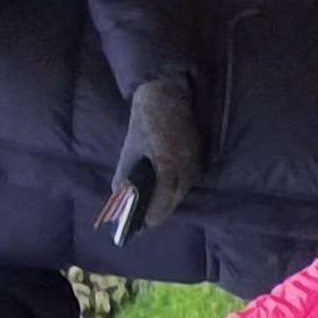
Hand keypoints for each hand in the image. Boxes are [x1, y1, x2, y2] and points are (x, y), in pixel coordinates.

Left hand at [108, 76, 203, 234]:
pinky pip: (187, 180)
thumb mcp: (131, 146)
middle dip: (159, 211)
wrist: (168, 92)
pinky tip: (165, 190)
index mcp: (167, 164)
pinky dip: (176, 188)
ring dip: (168, 201)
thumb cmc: (146, 117)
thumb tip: (119, 195)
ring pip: (182, 192)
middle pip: (174, 201)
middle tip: (144, 221)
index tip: (141, 225)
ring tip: (153, 208)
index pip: (162, 202)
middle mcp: (185, 167)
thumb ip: (125, 173)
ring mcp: (195, 162)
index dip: (151, 216)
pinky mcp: (198, 157)